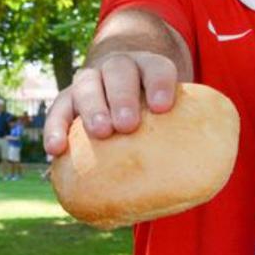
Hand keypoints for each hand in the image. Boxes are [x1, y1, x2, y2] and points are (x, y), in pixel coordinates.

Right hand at [43, 51, 177, 155]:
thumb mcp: (174, 115)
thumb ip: (183, 138)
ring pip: (87, 83)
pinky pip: (58, 109)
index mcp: (151, 67)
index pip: (158, 67)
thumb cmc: (158, 112)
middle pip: (120, 71)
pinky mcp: (68, 98)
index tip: (164, 107)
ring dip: (92, 107)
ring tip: (99, 133)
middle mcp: (120, 66)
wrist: (124, 85)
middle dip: (123, 96)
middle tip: (128, 124)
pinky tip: (56, 150)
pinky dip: (55, 126)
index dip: (161, 83)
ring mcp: (92, 79)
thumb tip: (198, 187)